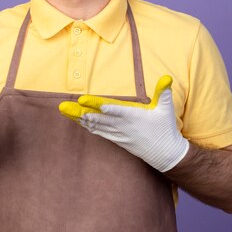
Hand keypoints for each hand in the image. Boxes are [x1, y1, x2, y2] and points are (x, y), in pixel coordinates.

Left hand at [59, 75, 188, 171]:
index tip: (84, 100)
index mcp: (134, 117)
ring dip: (79, 118)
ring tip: (65, 111)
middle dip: (80, 112)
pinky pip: (99, 132)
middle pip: (98, 118)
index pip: (114, 109)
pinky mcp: (117, 139)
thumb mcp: (166, 109)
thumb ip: (164, 92)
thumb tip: (167, 77)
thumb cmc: (165, 129)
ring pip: (96, 125)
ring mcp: (119, 134)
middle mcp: (123, 126)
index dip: (98, 105)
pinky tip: (78, 121)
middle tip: (63, 106)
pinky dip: (88, 126)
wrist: (165, 154)